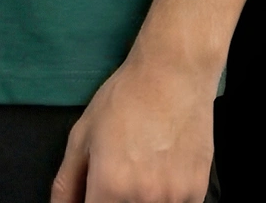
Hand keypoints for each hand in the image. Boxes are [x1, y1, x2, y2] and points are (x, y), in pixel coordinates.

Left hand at [50, 53, 216, 202]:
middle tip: (121, 173)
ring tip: (143, 167)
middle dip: (116, 198)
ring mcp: (174, 198)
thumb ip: (67, 182)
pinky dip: (166, 196)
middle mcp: (143, 199)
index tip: (96, 193)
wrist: (173, 74)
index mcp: (110, 186)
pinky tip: (163, 170)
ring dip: (142, 198)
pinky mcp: (198, 192)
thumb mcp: (83, 133)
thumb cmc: (124, 98)